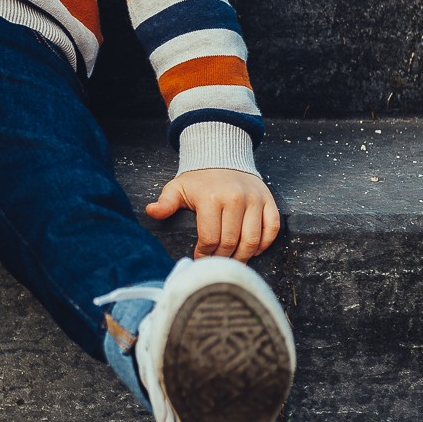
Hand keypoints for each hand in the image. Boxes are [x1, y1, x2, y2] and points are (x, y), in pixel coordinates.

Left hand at [145, 168, 281, 260]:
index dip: (204, 254)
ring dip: (243, 256)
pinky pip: (272, 228)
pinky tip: (253, 250)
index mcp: (211, 198)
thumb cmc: (198, 179)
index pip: (209, 238)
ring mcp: (254, 200)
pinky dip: (264, 244)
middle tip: (215, 264)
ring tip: (232, 262)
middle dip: (221, 258)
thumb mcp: (177, 188)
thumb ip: (165, 203)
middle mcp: (235, 198)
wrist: (223, 157)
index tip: (199, 259)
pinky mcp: (268, 200)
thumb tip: (151, 212)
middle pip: (231, 242)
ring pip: (252, 240)